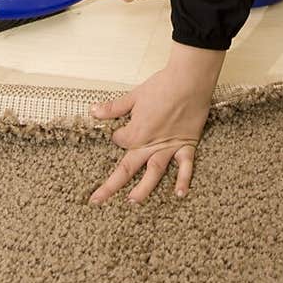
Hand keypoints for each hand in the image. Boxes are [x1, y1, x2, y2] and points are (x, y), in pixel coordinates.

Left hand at [88, 61, 213, 204]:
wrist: (189, 81)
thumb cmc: (162, 85)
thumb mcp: (134, 96)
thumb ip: (113, 108)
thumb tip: (94, 111)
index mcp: (135, 132)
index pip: (119, 141)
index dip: (117, 135)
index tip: (120, 128)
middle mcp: (149, 144)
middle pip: (127, 168)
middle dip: (111, 185)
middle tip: (97, 200)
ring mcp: (168, 147)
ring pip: (153, 173)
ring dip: (143, 189)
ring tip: (133, 201)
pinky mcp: (186, 145)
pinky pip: (185, 166)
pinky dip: (183, 180)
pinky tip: (180, 194)